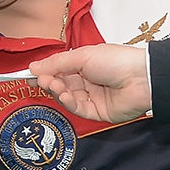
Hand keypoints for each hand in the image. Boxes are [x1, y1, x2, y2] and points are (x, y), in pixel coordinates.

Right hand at [32, 44, 152, 122]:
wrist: (141, 77)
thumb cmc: (117, 60)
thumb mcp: (82, 56)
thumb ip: (57, 63)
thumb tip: (34, 66)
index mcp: (85, 64)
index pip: (59, 70)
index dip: (44, 72)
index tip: (28, 74)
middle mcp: (88, 81)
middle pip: (61, 84)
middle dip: (49, 82)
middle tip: (40, 80)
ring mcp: (92, 97)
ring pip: (67, 97)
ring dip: (57, 91)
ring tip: (52, 85)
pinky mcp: (97, 113)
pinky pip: (77, 109)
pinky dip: (68, 102)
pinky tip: (63, 95)